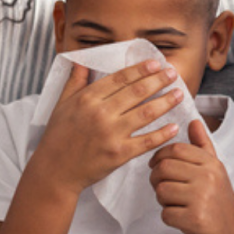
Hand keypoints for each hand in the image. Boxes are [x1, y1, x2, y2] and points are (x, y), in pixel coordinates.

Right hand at [27, 61, 181, 195]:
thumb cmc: (58, 137)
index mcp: (88, 99)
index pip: (120, 78)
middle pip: (137, 92)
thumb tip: (81, 62)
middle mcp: (101, 113)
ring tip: (179, 94)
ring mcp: (111, 134)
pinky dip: (162, 134)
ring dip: (166, 102)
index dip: (141, 69)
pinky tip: (174, 126)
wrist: (55, 171)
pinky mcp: (119, 154)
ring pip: (146, 113)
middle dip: (159, 80)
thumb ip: (74, 82)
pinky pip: (146, 141)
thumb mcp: (61, 105)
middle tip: (173, 73)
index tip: (156, 64)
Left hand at [149, 120, 233, 233]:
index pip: (176, 149)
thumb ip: (202, 146)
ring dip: (162, 200)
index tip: (157, 166)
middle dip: (156, 179)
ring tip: (176, 203)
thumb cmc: (219, 203)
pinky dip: (169, 218)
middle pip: (164, 168)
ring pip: (161, 191)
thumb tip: (193, 121)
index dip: (159, 156)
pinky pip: (165, 214)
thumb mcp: (215, 171)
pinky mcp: (195, 220)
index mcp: (212, 164)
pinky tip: (182, 218)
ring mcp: (202, 199)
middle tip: (163, 187)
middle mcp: (208, 178)